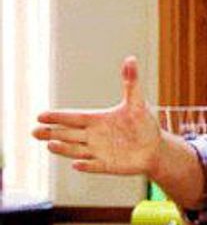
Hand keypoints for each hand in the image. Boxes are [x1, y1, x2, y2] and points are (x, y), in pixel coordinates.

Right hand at [33, 56, 161, 174]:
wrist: (155, 148)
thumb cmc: (143, 124)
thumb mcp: (137, 103)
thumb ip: (131, 82)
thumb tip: (131, 59)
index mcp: (97, 120)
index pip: (74, 117)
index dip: (58, 117)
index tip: (41, 115)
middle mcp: (93, 136)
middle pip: (68, 134)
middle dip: (51, 132)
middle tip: (34, 131)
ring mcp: (98, 151)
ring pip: (76, 149)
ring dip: (63, 148)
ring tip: (50, 144)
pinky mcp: (107, 165)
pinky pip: (94, 166)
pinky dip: (86, 165)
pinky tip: (77, 164)